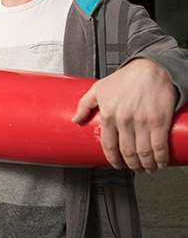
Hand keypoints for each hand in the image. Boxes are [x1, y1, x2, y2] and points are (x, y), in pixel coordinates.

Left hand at [72, 59, 176, 173]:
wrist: (151, 69)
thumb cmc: (124, 79)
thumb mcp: (98, 89)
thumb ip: (84, 105)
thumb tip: (75, 120)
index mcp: (108, 114)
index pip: (108, 145)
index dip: (112, 159)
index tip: (116, 164)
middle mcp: (124, 120)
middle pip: (127, 152)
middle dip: (131, 165)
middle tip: (134, 168)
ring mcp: (143, 121)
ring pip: (143, 152)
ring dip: (145, 165)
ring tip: (147, 168)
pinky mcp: (159, 120)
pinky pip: (160, 145)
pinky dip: (160, 158)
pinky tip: (160, 162)